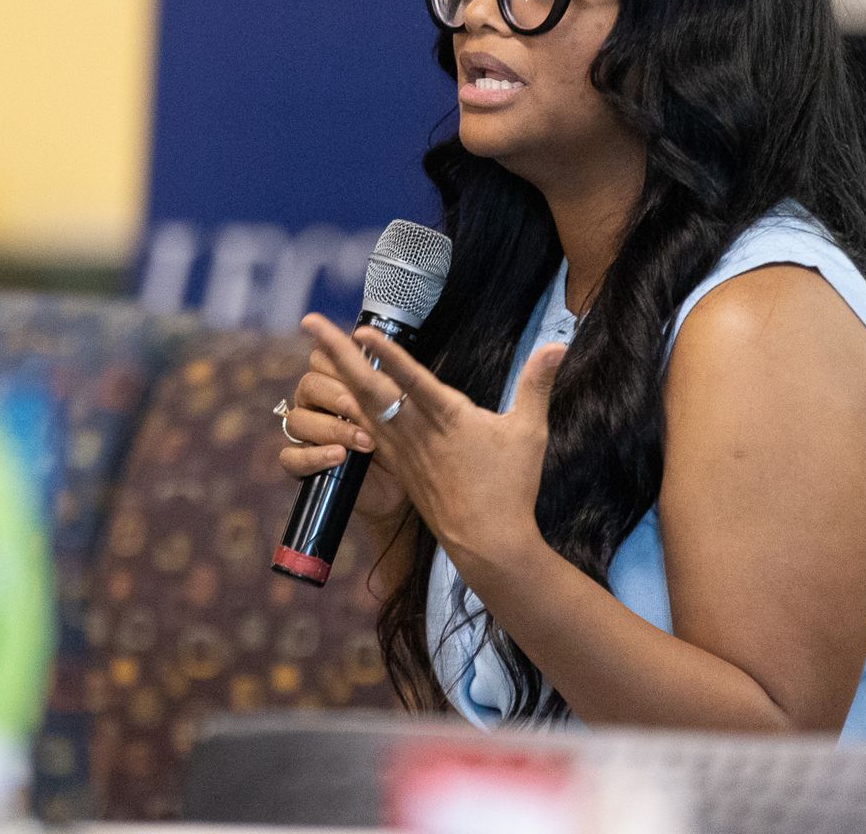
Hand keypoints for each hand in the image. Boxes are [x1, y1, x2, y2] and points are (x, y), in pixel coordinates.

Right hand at [278, 332, 410, 522]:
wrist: (402, 490)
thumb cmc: (405, 443)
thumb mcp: (403, 409)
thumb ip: (390, 379)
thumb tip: (378, 345)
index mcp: (339, 384)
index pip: (322, 359)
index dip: (335, 358)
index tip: (361, 368)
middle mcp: (318, 406)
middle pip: (308, 385)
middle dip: (335, 396)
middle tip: (361, 410)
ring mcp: (307, 436)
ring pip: (297, 420)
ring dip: (331, 428)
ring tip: (364, 442)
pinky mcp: (304, 466)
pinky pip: (290, 457)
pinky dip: (313, 456)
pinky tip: (338, 457)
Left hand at [299, 313, 564, 571]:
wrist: (488, 543)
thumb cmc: (511, 487)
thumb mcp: (529, 431)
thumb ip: (536, 384)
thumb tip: (557, 343)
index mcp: (446, 418)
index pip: (410, 378)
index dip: (386, 353)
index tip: (360, 330)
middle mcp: (414, 430)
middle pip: (366, 385)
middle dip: (336, 352)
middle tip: (308, 322)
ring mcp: (400, 449)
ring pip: (358, 405)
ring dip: (333, 374)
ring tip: (312, 349)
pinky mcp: (395, 464)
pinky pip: (362, 430)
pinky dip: (344, 406)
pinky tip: (330, 394)